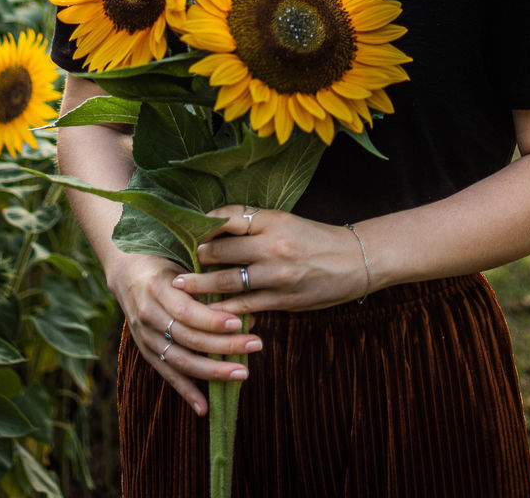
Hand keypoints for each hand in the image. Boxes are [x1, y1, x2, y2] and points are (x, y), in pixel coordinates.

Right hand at [106, 253, 263, 416]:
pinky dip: (185, 392)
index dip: (212, 320)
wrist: (127, 270)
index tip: (240, 323)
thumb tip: (246, 300)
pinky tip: (204, 408)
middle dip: (224, 345)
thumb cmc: (165, 261)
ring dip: (213, 371)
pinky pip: (167, 374)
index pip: (187, 311)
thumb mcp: (182, 259)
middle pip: (189, 338)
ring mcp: (145, 336)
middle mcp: (149, 315)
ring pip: (180, 360)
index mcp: (157, 288)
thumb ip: (209, 278)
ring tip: (243, 373)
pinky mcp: (146, 351)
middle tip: (256, 344)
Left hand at [172, 206, 368, 314]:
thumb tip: (217, 226)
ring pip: (227, 281)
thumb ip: (255, 223)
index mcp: (273, 221)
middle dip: (196, 255)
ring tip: (179, 286)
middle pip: (221, 249)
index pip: (229, 217)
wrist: (354, 261)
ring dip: (200, 284)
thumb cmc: (316, 238)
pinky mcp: (282, 300)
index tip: (185, 228)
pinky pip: (245, 306)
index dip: (203, 224)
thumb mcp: (287, 221)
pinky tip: (207, 312)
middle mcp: (272, 246)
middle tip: (175, 259)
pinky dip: (224, 310)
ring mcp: (277, 275)